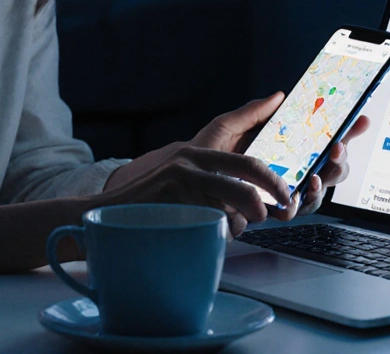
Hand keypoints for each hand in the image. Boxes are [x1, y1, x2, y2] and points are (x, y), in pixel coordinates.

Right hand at [99, 144, 292, 237]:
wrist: (103, 215)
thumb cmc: (150, 207)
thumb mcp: (182, 184)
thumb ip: (213, 187)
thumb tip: (253, 206)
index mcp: (196, 155)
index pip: (247, 162)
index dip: (272, 179)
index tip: (286, 194)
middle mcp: (190, 162)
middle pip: (247, 180)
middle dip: (265, 199)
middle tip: (271, 211)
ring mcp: (180, 180)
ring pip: (231, 207)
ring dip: (234, 225)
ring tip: (222, 229)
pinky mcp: (172, 200)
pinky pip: (210, 223)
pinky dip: (213, 235)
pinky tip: (199, 235)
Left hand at [188, 93, 372, 218]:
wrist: (180, 181)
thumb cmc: (205, 154)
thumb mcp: (227, 126)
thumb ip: (253, 112)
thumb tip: (279, 95)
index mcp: (286, 147)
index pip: (322, 138)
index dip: (345, 130)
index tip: (360, 120)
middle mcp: (290, 170)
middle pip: (330, 167)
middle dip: (340, 158)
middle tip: (336, 149)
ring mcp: (282, 190)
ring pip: (317, 190)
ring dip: (323, 182)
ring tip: (315, 174)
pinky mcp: (269, 208)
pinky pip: (294, 209)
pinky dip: (299, 202)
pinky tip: (296, 193)